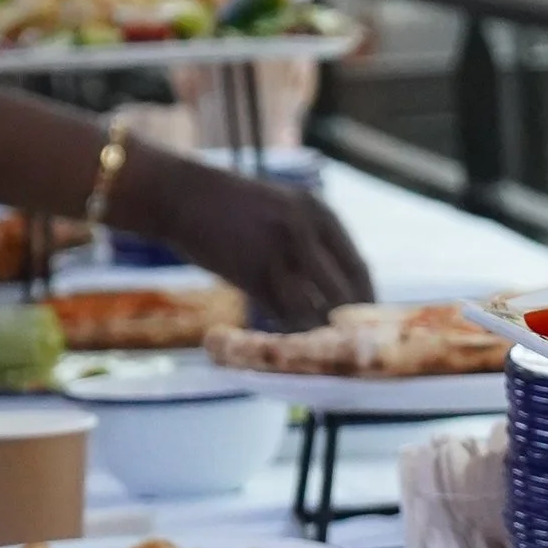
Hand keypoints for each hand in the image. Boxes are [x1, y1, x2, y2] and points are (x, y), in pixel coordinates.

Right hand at [142, 157, 371, 330]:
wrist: (181, 195)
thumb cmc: (233, 205)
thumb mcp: (283, 208)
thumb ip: (311, 241)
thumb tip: (336, 290)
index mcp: (318, 213)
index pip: (358, 268)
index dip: (366, 301)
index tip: (366, 324)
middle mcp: (303, 231)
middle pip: (341, 294)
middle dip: (347, 325)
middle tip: (347, 348)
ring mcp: (276, 253)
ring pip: (310, 310)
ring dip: (315, 335)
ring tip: (318, 353)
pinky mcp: (247, 274)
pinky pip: (277, 314)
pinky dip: (285, 332)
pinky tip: (285, 342)